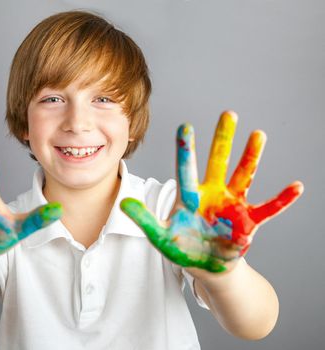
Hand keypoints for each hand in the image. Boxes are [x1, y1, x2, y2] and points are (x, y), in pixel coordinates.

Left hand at [121, 111, 302, 272]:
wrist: (206, 266)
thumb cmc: (183, 248)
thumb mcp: (161, 236)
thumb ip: (145, 220)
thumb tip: (123, 203)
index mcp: (190, 197)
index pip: (187, 169)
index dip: (187, 149)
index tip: (185, 126)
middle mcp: (212, 195)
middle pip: (218, 163)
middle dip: (223, 140)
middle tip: (228, 114)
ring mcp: (232, 206)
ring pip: (243, 176)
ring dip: (251, 157)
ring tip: (259, 135)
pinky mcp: (248, 222)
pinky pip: (268, 209)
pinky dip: (282, 200)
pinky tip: (296, 186)